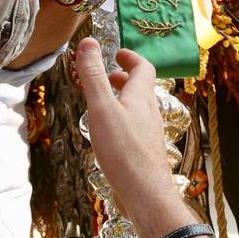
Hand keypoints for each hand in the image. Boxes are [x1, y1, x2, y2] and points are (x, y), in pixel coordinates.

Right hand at [75, 38, 188, 237]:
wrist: (146, 195)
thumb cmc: (124, 151)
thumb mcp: (102, 108)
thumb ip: (94, 76)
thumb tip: (88, 42)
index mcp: (141, 97)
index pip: (143, 68)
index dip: (131, 57)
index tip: (117, 53)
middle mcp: (149, 112)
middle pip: (141, 88)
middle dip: (124, 79)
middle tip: (107, 76)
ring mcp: (149, 134)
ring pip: (138, 109)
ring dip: (123, 100)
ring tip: (104, 103)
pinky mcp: (145, 152)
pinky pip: (135, 128)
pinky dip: (123, 121)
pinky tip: (109, 134)